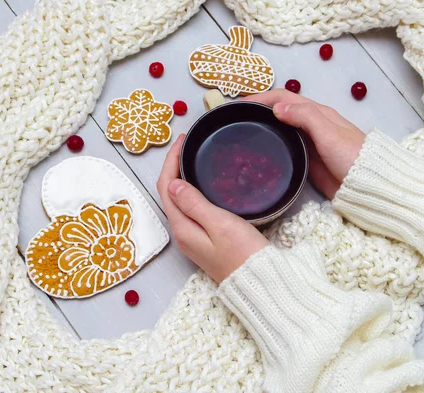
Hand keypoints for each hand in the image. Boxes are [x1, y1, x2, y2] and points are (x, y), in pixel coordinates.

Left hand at [157, 135, 268, 282]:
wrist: (258, 282)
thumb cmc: (243, 254)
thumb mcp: (219, 224)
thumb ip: (194, 203)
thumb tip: (173, 184)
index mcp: (182, 228)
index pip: (165, 187)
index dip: (170, 161)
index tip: (182, 141)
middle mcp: (182, 234)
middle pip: (168, 194)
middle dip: (173, 167)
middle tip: (186, 145)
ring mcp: (192, 239)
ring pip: (179, 202)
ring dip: (181, 179)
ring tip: (191, 159)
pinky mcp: (203, 241)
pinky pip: (189, 211)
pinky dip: (191, 192)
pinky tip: (202, 185)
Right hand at [246, 89, 365, 197]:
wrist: (369, 186)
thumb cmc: (353, 158)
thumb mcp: (330, 134)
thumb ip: (306, 117)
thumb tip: (277, 108)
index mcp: (317, 113)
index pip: (284, 97)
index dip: (261, 97)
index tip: (239, 103)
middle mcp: (312, 124)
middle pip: (280, 110)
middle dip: (258, 109)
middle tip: (236, 117)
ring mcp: (309, 143)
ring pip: (281, 128)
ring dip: (263, 125)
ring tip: (242, 131)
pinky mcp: (307, 160)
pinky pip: (286, 147)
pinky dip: (271, 144)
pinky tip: (260, 151)